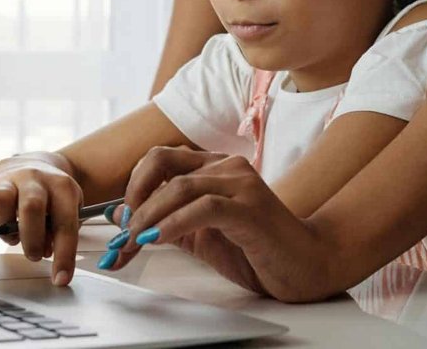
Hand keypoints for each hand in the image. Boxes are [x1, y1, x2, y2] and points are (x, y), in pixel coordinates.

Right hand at [0, 153, 82, 285]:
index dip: (64, 254)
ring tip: (14, 237)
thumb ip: (60, 232)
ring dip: (6, 230)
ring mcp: (6, 180)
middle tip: (35, 255)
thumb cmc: (50, 196)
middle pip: (31, 206)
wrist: (32, 165)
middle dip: (32, 240)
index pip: (64, 222)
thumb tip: (48, 253)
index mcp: (60, 185)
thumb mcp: (67, 209)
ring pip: (0, 200)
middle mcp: (33, 178)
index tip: (61, 279)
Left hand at [100, 147, 337, 301]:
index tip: (121, 221)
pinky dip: (173, 224)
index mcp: (214, 167)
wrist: (306, 266)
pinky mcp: (250, 208)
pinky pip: (203, 208)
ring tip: (134, 242)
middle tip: (123, 233)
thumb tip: (120, 214)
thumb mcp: (200, 236)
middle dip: (133, 198)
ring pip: (179, 186)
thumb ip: (164, 221)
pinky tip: (158, 241)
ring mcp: (241, 184)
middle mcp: (227, 166)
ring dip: (148, 217)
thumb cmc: (257, 250)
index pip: (160, 158)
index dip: (133, 186)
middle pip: (162, 162)